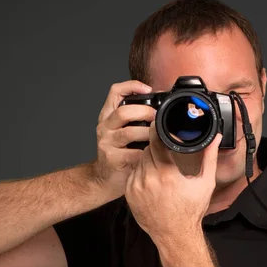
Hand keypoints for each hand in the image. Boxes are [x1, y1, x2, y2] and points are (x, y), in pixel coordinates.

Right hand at [91, 80, 155, 199]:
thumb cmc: (120, 154)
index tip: (148, 89)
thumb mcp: (125, 133)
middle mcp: (104, 127)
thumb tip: (161, 110)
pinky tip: (152, 155)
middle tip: (157, 118)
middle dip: (144, 112)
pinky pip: (133, 153)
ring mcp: (106, 143)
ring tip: (157, 138)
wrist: (105, 179)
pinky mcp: (112, 159)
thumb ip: (136, 121)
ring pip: (129, 132)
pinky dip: (146, 154)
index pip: (115, 92)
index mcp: (108, 116)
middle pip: (123, 111)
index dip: (131, 86)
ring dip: (147, 134)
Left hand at [125, 121, 221, 244]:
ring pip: (139, 161)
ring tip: (160, 169)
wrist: (174, 235)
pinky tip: (152, 181)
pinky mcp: (130, 194)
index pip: (156, 141)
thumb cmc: (191, 211)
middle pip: (147, 150)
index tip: (158, 126)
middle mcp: (149, 179)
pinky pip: (133, 174)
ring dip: (148, 160)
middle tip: (165, 153)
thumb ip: (209, 158)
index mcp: (167, 174)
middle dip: (156, 148)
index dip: (156, 131)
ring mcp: (137, 187)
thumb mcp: (205, 184)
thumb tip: (214, 139)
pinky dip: (141, 173)